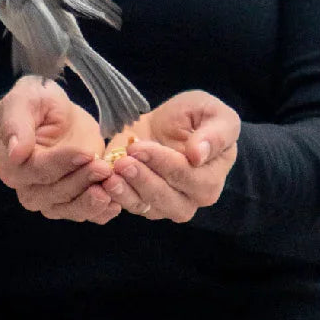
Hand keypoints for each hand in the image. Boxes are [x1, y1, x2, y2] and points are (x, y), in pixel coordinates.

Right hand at [0, 75, 118, 221]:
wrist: (53, 113)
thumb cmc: (34, 103)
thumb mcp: (23, 101)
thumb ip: (16, 124)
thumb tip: (15, 153)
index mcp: (13, 165)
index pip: (38, 170)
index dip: (62, 163)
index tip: (85, 152)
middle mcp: (28, 188)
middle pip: (55, 194)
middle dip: (81, 181)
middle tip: (104, 167)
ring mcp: (50, 198)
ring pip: (70, 209)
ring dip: (92, 202)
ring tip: (111, 187)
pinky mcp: (72, 201)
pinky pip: (84, 214)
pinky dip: (100, 213)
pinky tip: (115, 203)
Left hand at [99, 91, 238, 221]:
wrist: (165, 123)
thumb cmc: (194, 117)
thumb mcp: (213, 113)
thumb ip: (215, 134)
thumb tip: (199, 156)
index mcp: (212, 177)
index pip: (189, 178)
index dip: (164, 163)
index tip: (140, 147)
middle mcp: (192, 198)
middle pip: (167, 198)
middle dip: (143, 180)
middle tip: (123, 162)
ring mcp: (167, 205)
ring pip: (147, 207)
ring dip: (127, 192)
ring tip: (111, 176)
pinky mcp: (143, 204)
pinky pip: (129, 206)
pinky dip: (115, 196)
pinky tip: (105, 182)